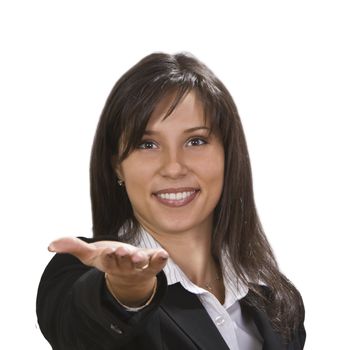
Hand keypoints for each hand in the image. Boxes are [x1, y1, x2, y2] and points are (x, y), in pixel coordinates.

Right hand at [48, 237, 168, 305]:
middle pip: (124, 262)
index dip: (109, 256)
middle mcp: (124, 265)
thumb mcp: (90, 254)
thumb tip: (50, 246)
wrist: (128, 276)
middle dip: (124, 257)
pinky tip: (163, 254)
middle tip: (124, 251)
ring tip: (142, 256)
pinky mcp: (152, 263)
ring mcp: (139, 266)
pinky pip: (157, 263)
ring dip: (141, 260)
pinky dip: (160, 260)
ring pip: (140, 264)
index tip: (109, 251)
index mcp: (109, 262)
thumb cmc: (109, 260)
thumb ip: (72, 247)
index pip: (108, 260)